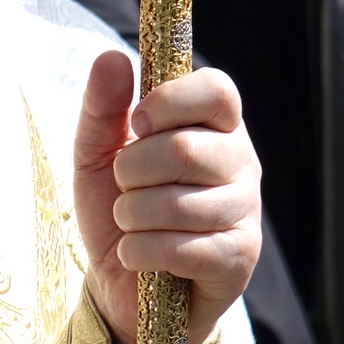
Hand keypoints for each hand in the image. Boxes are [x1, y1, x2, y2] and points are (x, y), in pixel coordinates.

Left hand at [73, 50, 260, 343]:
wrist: (121, 286)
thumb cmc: (116, 209)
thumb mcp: (97, 154)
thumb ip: (103, 107)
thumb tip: (113, 57)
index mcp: (214, 126)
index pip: (216, 89)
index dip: (169, 103)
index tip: (134, 124)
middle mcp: (241, 163)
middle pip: (186, 148)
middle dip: (131, 171)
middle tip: (123, 188)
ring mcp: (246, 211)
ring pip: (179, 203)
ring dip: (131, 216)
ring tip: (129, 223)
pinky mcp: (239, 258)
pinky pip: (182, 247)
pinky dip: (140, 251)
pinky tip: (137, 255)